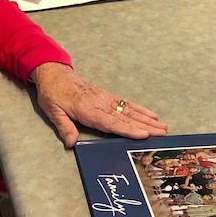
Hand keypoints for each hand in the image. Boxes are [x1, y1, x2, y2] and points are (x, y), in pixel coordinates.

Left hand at [30, 62, 167, 146]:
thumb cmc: (52, 93)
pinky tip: (151, 115)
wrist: (54, 73)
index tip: (143, 134)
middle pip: (126, 117)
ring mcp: (106, 99)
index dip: (128, 129)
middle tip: (163, 133)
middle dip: (145, 126)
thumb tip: (71, 143)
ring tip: (163, 126)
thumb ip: (64, 127)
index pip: (111, 122)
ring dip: (147, 119)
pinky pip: (126, 104)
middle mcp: (100, 104)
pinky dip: (140, 109)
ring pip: (130, 111)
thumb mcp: (52, 111)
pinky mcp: (107, 97)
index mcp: (87, 109)